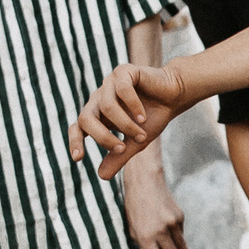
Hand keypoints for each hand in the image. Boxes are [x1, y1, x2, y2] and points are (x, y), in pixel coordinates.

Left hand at [71, 62, 186, 176]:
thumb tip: (101, 177)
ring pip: (106, 106)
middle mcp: (99, 98)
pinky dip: (133, 106)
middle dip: (102, 137)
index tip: (79, 158)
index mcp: (98, 113)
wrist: (174, 96)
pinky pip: (121, 89)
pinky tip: (143, 117)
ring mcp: (109, 83)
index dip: (75, 141)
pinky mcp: (124, 72)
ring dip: (125, 125)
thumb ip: (119, 156)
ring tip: (141, 135)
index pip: (78, 126)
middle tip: (121, 149)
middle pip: (86, 118)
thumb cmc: (153, 117)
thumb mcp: (135, 142)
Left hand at [118, 158, 198, 248]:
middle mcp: (160, 232)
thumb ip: (143, 242)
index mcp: (145, 237)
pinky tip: (176, 237)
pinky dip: (179, 239)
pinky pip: (180, 233)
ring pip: (182, 247)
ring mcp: (172, 224)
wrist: (145, 181)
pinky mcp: (180, 217)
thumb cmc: (134, 206)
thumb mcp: (132, 227)